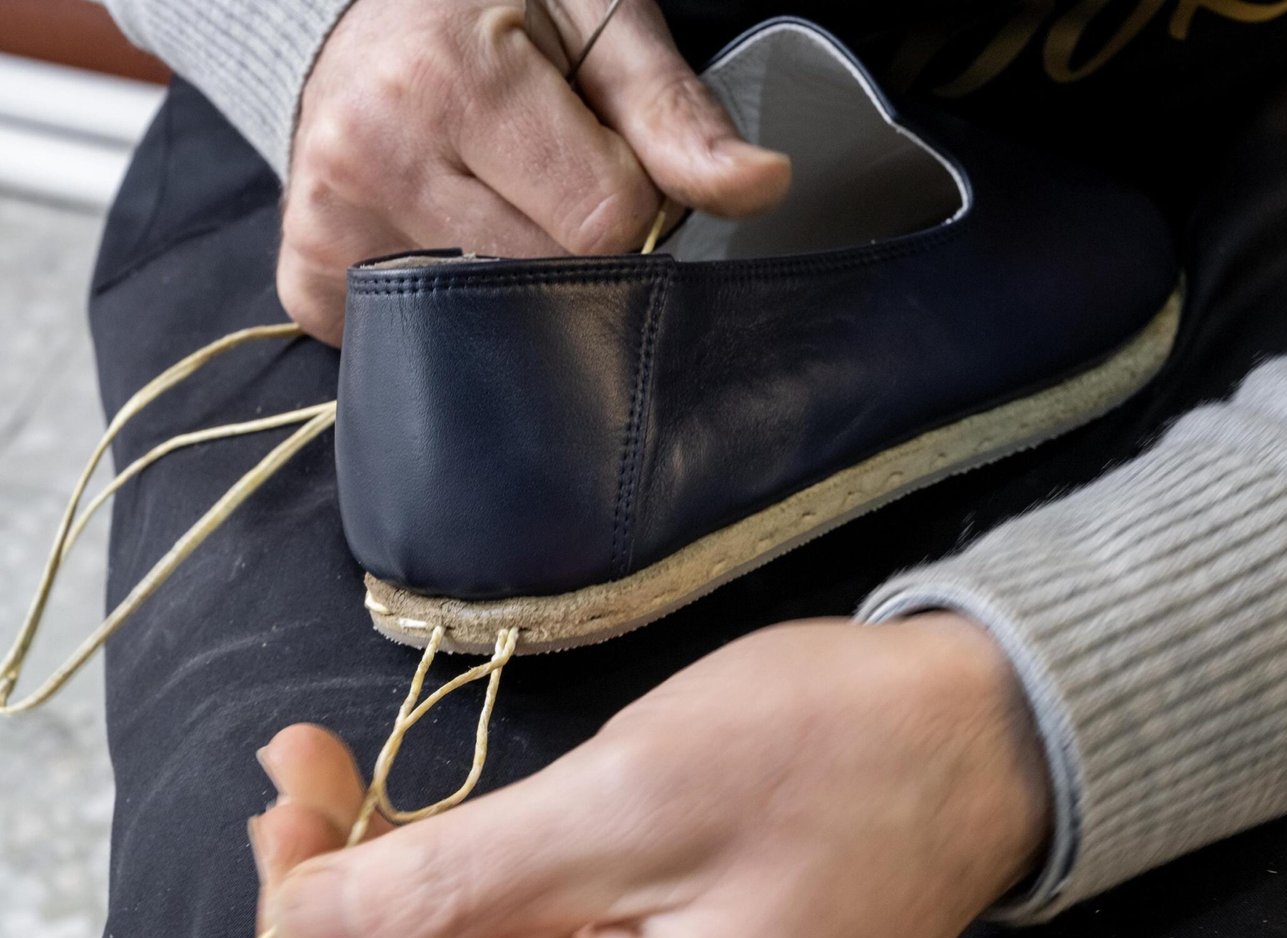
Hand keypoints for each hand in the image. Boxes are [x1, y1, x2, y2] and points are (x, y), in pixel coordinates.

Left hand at [156, 615, 1046, 937]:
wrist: (976, 723)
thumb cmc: (833, 762)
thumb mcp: (628, 807)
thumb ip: (455, 883)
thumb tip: (304, 926)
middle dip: (339, 934)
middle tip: (283, 809)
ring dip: (389, 886)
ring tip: (320, 775)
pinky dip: (456, 872)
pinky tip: (397, 797)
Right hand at [281, 0, 790, 342]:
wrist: (365, 11)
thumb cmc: (492, 8)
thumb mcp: (599, 22)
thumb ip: (678, 116)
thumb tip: (763, 186)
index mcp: (449, 81)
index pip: (604, 223)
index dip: (632, 205)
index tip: (604, 156)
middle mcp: (372, 156)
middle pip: (549, 280)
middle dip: (577, 242)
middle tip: (548, 172)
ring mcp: (330, 226)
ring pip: (493, 324)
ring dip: (519, 277)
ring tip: (496, 196)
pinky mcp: (307, 278)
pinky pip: (415, 340)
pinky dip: (452, 309)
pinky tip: (445, 235)